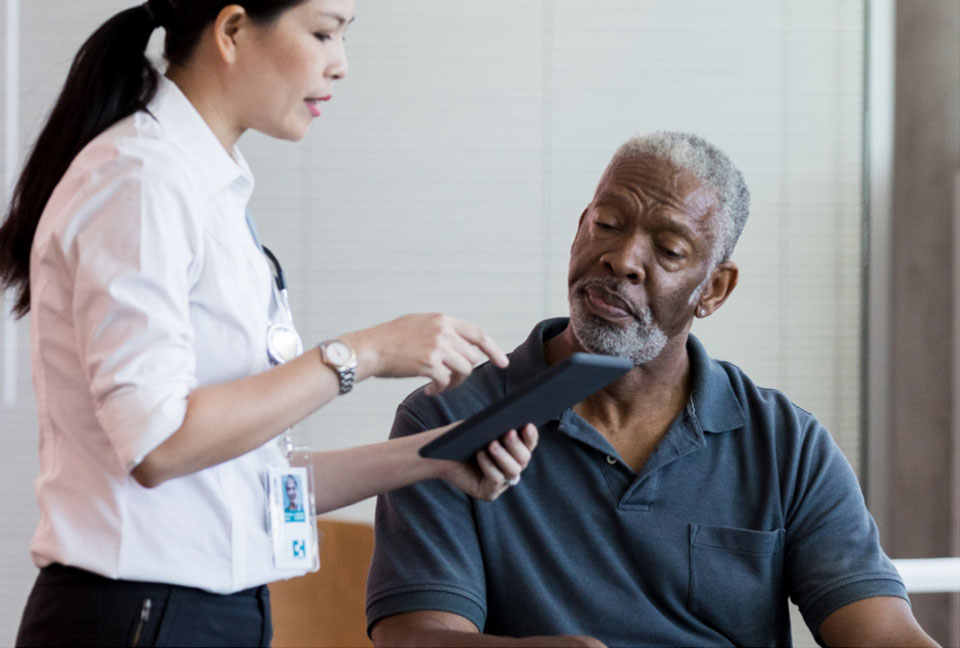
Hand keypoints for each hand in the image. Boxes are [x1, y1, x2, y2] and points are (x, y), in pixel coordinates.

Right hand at [342, 314, 507, 394]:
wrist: (368, 348)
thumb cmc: (389, 338)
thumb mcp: (419, 323)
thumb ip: (441, 329)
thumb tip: (460, 341)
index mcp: (443, 320)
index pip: (478, 334)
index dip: (493, 349)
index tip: (502, 362)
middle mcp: (443, 331)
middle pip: (471, 357)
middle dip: (464, 372)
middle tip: (450, 381)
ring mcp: (437, 347)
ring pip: (463, 370)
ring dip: (453, 382)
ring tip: (439, 385)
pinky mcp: (429, 363)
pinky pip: (446, 381)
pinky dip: (440, 389)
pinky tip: (429, 390)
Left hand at [434, 423, 538, 499]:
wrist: (440, 456)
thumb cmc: (461, 438)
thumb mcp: (479, 426)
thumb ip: (495, 424)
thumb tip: (509, 420)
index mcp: (514, 450)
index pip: (529, 444)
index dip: (531, 436)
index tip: (528, 425)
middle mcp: (512, 467)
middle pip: (524, 458)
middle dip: (517, 445)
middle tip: (509, 433)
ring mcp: (502, 482)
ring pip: (513, 470)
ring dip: (503, 456)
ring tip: (491, 444)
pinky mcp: (489, 492)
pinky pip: (496, 480)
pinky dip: (489, 466)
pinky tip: (480, 455)